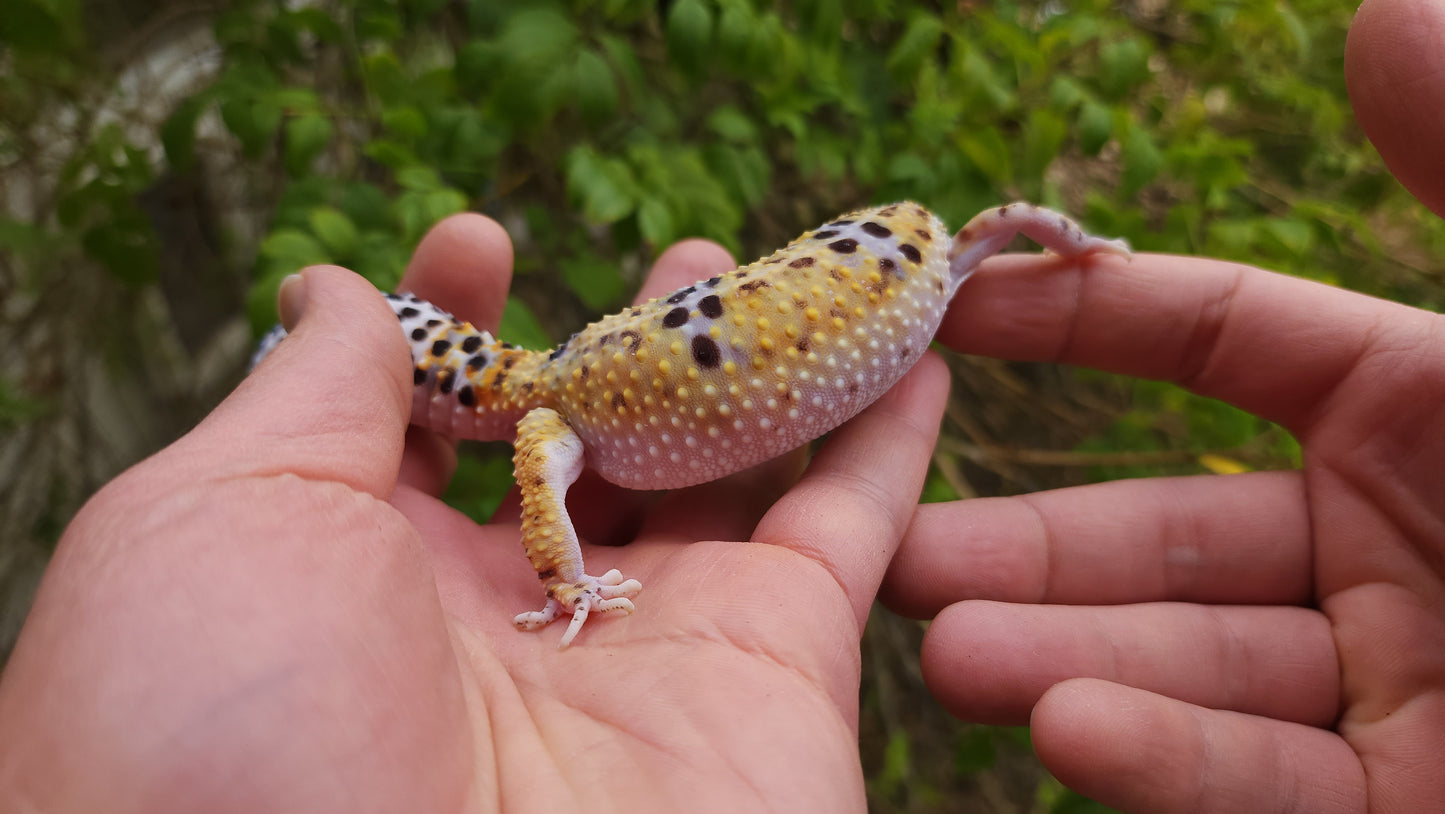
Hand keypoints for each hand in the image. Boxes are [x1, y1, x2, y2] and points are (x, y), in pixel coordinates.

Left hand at [0, 216, 949, 812]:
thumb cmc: (231, 737)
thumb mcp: (219, 523)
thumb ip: (306, 395)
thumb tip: (329, 288)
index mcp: (364, 578)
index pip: (431, 423)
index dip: (460, 320)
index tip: (480, 241)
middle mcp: (515, 617)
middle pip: (595, 445)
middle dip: (627, 344)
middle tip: (673, 256)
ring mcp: (656, 646)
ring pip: (728, 473)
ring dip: (755, 370)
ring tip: (768, 274)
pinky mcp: (779, 672)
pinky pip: (853, 532)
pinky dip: (893, 442)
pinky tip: (915, 353)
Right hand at [881, 1, 1444, 810]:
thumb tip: (1382, 7)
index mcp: (1436, 407)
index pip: (1218, 343)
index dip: (1082, 324)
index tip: (950, 317)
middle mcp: (1403, 547)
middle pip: (1166, 531)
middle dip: (1031, 538)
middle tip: (886, 533)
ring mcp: (1403, 692)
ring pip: (1194, 670)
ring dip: (1062, 655)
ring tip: (941, 644)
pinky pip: (1270, 789)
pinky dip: (1166, 760)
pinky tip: (1062, 730)